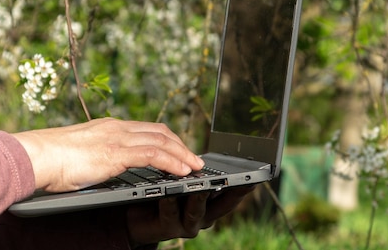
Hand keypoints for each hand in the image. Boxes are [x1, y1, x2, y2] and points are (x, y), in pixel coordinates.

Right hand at [12, 118, 204, 191]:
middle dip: (180, 145)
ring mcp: (116, 138)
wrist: (33, 155)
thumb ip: (96, 154)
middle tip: (194, 158)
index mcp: (108, 127)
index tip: (178, 149)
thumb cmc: (48, 159)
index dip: (167, 139)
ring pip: (161, 142)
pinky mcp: (115, 153)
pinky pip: (153, 155)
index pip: (146, 129)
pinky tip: (182, 171)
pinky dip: (172, 162)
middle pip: (159, 132)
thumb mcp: (79, 153)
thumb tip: (102, 165)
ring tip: (196, 167)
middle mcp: (116, 128)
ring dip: (182, 154)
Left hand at [125, 186, 254, 246]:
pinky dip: (171, 201)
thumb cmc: (160, 194)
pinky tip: (170, 191)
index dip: (243, 186)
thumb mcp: (183, 183)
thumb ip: (195, 175)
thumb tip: (204, 159)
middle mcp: (202, 216)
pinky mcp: (166, 228)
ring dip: (200, 197)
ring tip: (202, 185)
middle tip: (242, 182)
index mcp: (210, 204)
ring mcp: (185, 224)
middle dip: (233, 193)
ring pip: (197, 210)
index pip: (231, 194)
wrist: (132, 215)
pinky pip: (170, 212)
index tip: (256, 177)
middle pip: (223, 205)